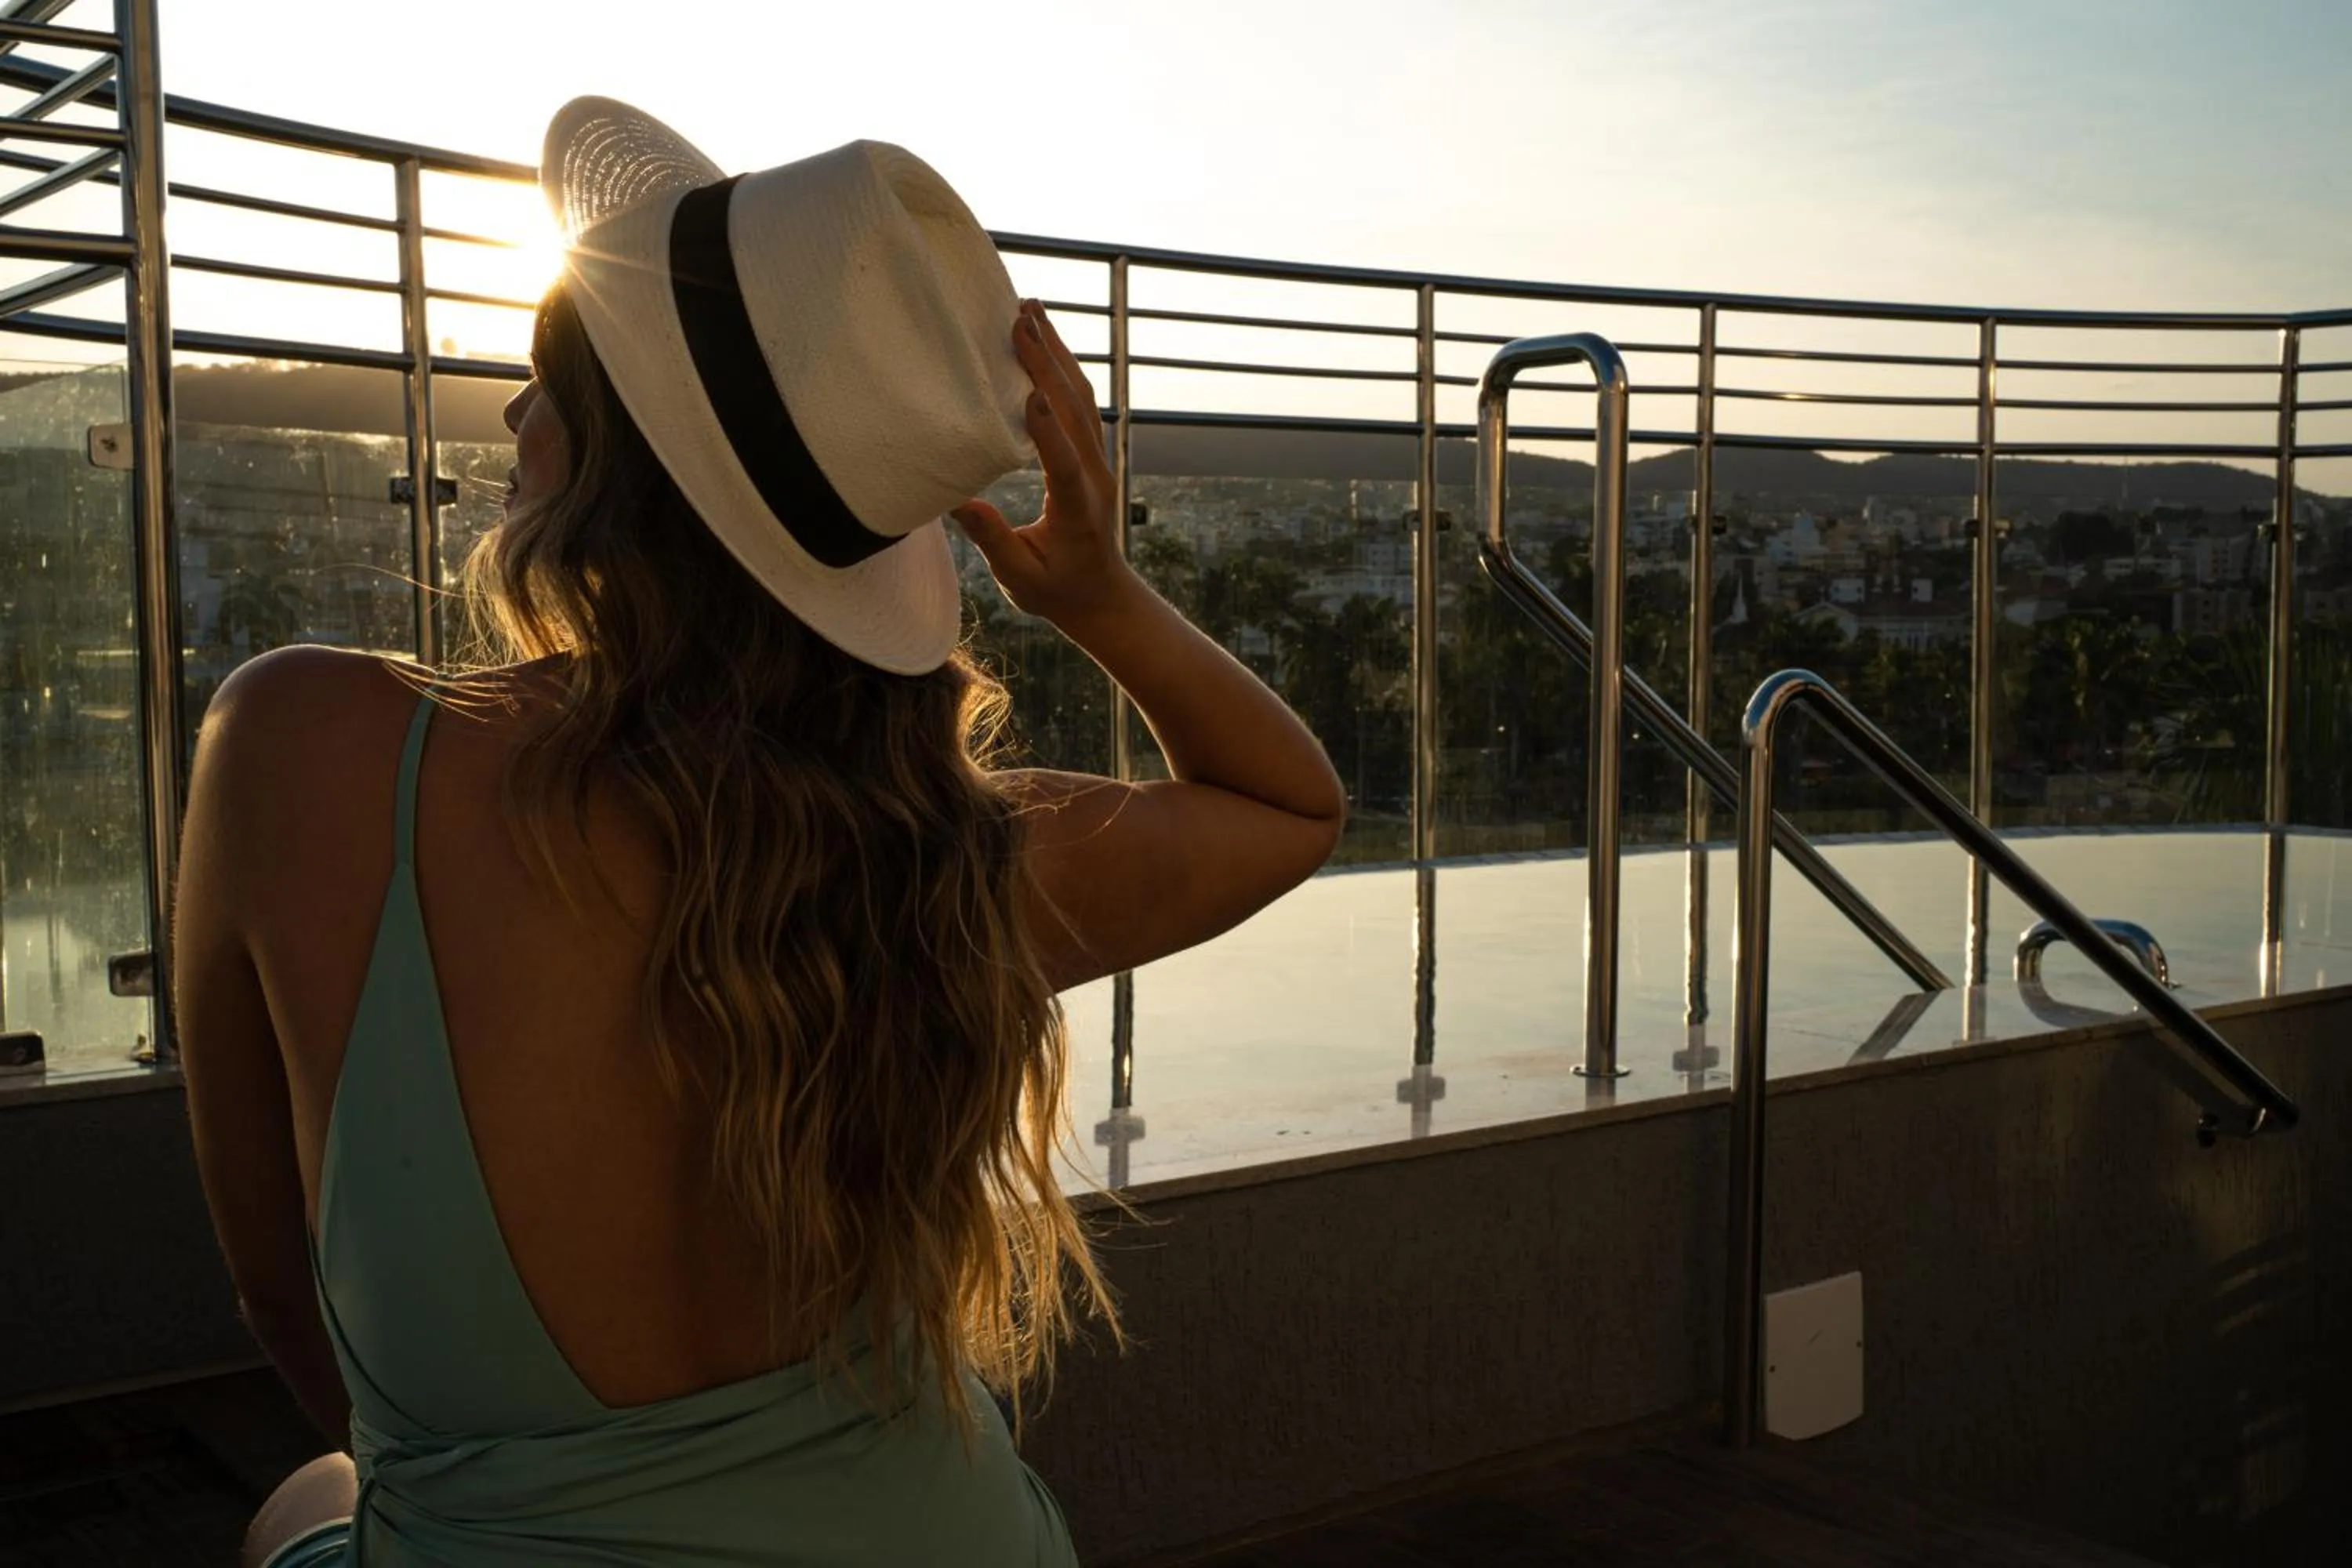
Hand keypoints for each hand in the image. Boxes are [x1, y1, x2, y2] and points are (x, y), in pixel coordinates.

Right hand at [951, 300, 1138, 628]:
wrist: (1103, 596)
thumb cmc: (1057, 591)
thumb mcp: (1021, 579)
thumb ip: (993, 542)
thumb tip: (960, 505)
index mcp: (1078, 508)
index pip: (1064, 462)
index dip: (1048, 429)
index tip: (1030, 393)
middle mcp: (1095, 476)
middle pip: (1075, 410)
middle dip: (1048, 362)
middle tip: (1021, 318)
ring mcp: (1098, 461)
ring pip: (1081, 396)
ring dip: (1057, 351)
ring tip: (1031, 310)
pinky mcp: (1093, 453)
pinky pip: (1080, 401)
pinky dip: (1061, 366)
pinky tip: (1042, 341)